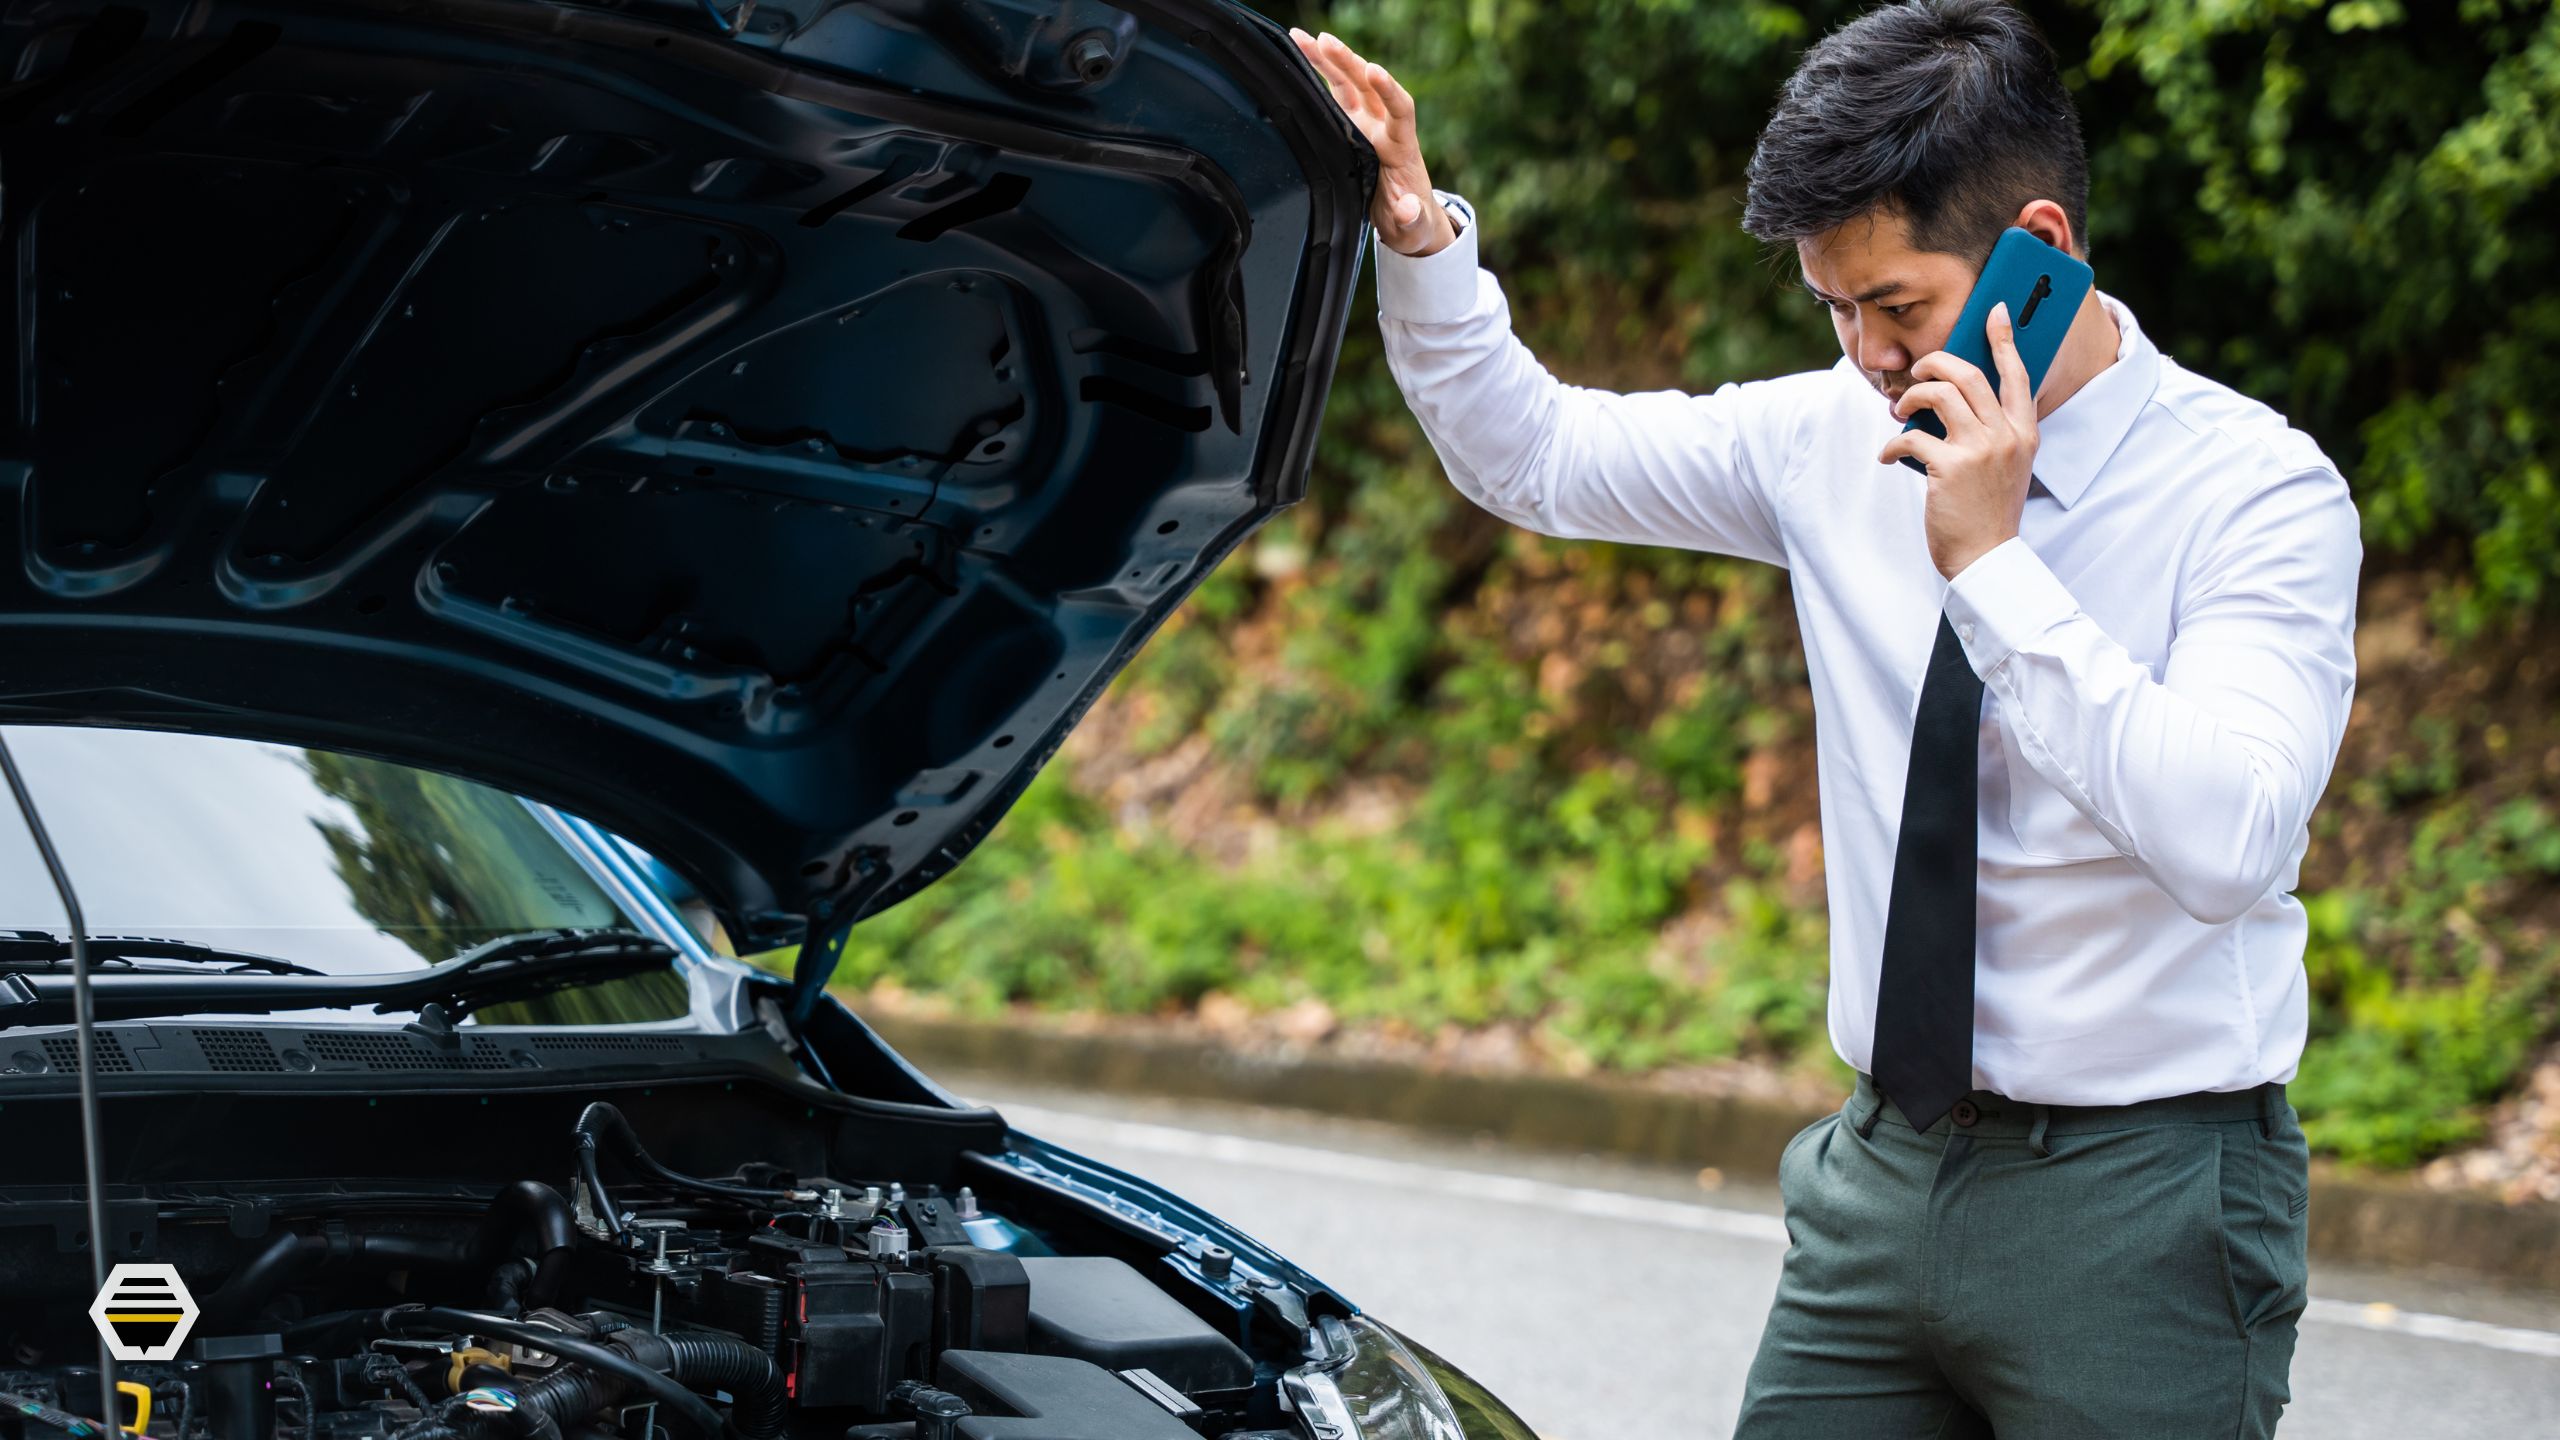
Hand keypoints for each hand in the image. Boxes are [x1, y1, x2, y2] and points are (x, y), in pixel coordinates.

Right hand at [1288, 27, 1454, 257]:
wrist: (1408, 220)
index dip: (1389, 90)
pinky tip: (1301, 55)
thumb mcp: (1413, 228)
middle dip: (1348, 63)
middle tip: (1325, 42)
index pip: (1400, 111)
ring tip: (1304, 39)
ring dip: (1329, 61)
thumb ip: (1411, 218)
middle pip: (1369, 87)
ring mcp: (1367, 125)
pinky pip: (1336, 95)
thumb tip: (1407, 208)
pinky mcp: (1352, 127)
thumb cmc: (1411, 223)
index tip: (1374, 71)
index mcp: (1402, 149)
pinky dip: (1320, 75)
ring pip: (1349, 85)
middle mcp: (1385, 129)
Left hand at [1877, 301, 2037, 578]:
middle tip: (1917, 371)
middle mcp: (2007, 435)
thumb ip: (1993, 432)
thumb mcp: (2006, 466)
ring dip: (1911, 398)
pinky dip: (1893, 445)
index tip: (1994, 311)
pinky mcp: (1950, 468)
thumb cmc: (1988, 511)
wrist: (1986, 557)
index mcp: (2024, 432)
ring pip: (1939, 394)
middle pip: (1968, 374)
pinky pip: (1912, 438)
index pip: (2017, 374)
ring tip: (1900, 411)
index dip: (2004, 339)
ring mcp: (1981, 450)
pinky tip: (1889, 456)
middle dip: (1934, 363)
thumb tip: (1952, 401)